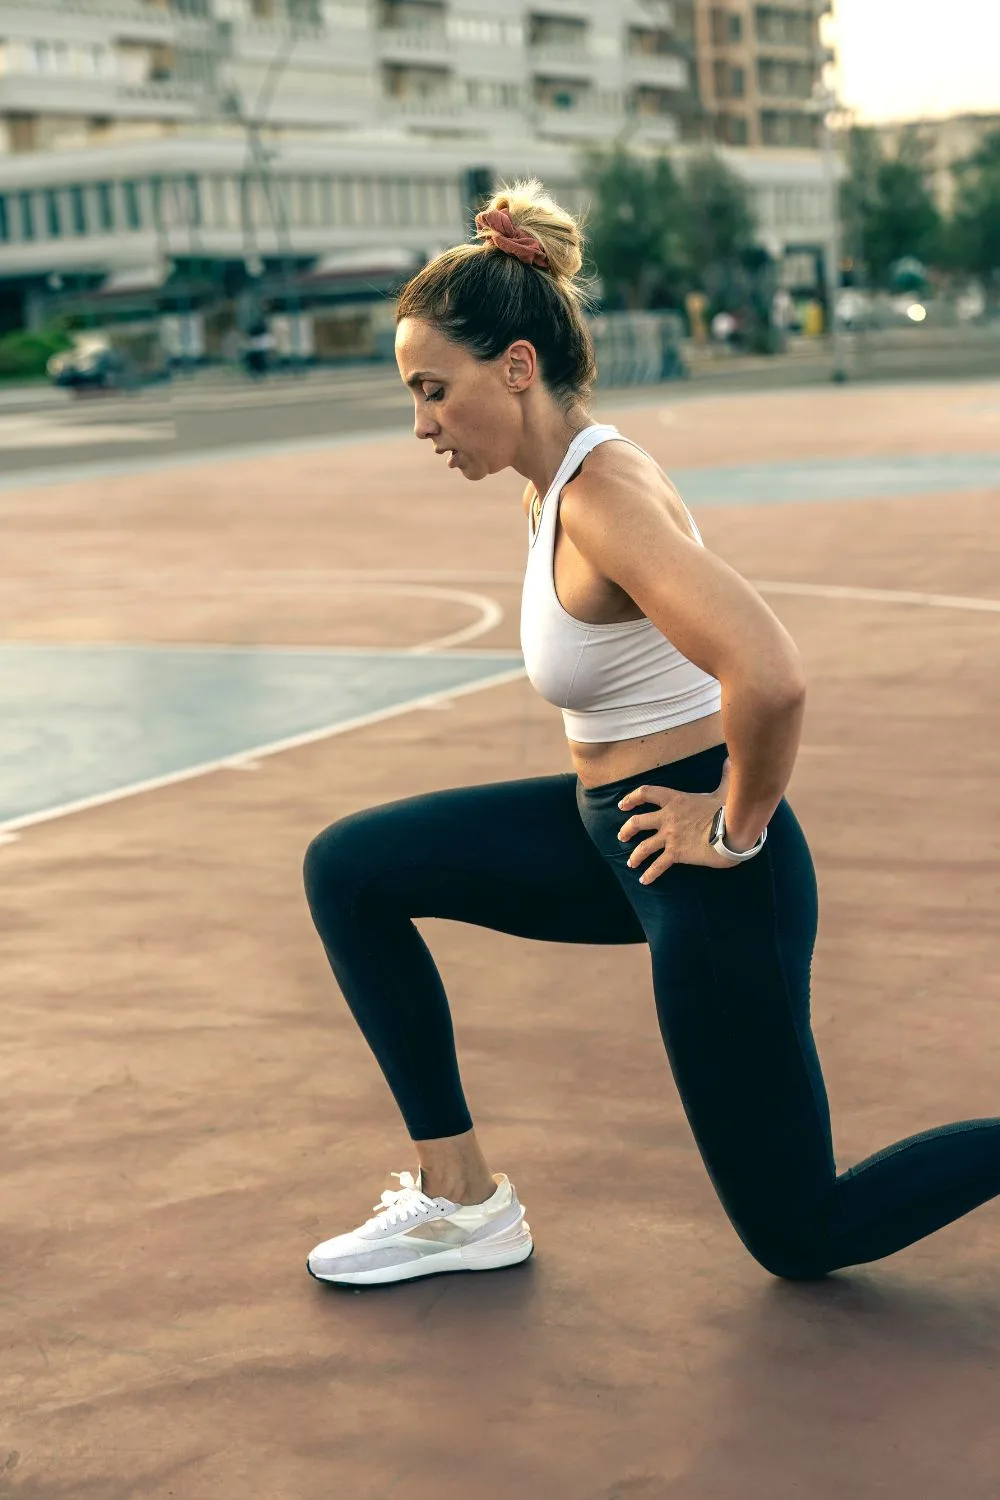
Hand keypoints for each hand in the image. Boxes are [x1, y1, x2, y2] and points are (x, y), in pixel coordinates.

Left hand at [617, 759, 735, 883]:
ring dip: (635, 855)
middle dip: (627, 829)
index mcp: (675, 800)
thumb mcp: (725, 790)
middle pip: (638, 822)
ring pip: (643, 847)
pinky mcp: (676, 853)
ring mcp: (670, 837)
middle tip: (621, 836)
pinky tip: (644, 880)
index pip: (647, 793)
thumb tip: (730, 761)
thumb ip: (725, 776)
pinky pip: (658, 866)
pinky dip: (650, 874)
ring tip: (630, 862)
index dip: (632, 798)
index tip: (623, 805)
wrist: (732, 832)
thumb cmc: (729, 809)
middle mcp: (667, 818)